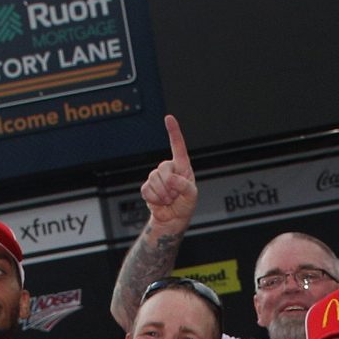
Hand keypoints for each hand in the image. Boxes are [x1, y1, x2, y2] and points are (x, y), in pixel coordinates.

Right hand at [140, 114, 197, 234]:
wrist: (172, 220)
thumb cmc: (185, 206)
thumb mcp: (191, 196)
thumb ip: (185, 186)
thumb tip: (172, 179)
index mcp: (182, 167)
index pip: (178, 146)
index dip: (173, 132)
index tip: (169, 118)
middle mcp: (169, 169)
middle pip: (163, 168)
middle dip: (170, 185)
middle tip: (175, 195)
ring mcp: (157, 177)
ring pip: (154, 179)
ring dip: (163, 194)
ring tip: (169, 199)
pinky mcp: (148, 187)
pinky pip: (147, 189)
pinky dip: (154, 198)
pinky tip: (160, 202)